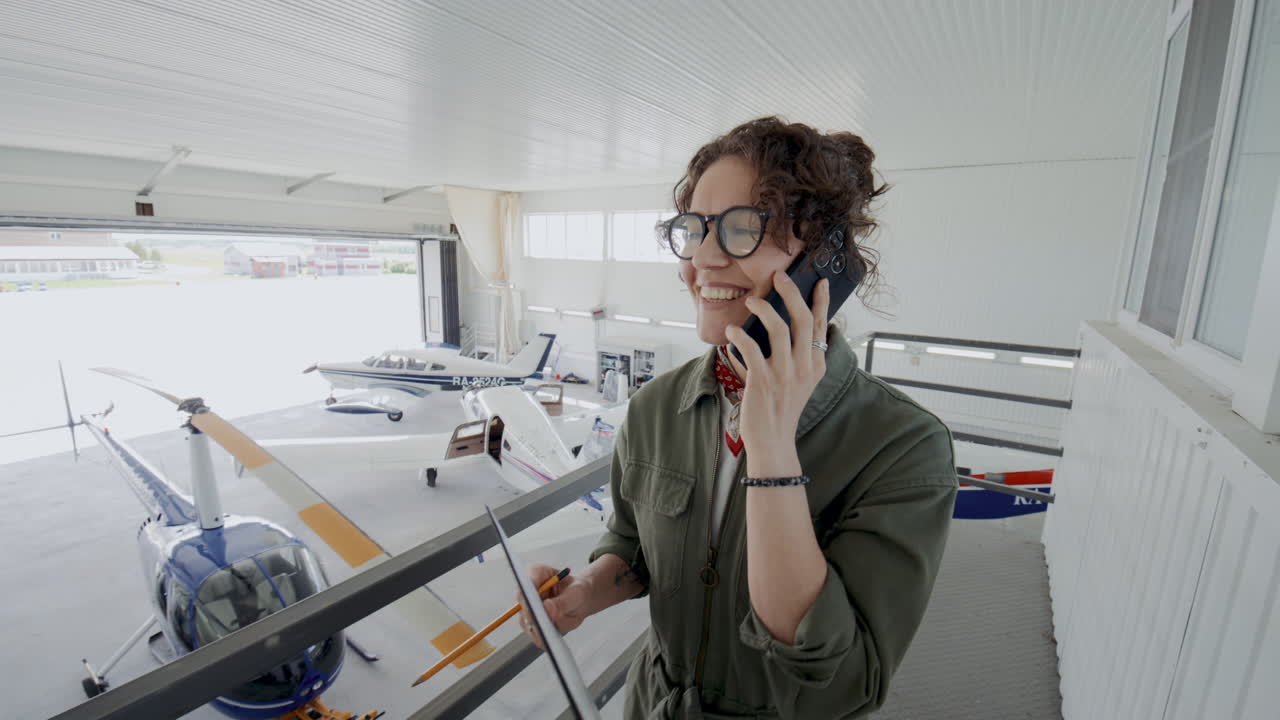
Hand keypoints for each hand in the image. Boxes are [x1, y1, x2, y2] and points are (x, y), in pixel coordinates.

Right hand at [516, 563, 592, 648]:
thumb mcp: (576, 593)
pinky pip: (533, 632)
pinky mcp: (531, 622)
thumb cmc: (577, 591)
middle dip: (532, 617)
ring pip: (526, 621)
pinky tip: (550, 642)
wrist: (580, 600)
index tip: (533, 609)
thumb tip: (547, 609)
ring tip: (549, 638)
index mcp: (536, 573)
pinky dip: (541, 638)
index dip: (528, 596)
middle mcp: (527, 590)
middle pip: (523, 604)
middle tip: (542, 629)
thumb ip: (563, 601)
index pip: (526, 583)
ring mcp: (527, 607)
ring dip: (537, 630)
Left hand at [725, 273, 829, 476]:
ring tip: (752, 300)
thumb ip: (801, 357)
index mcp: (816, 365)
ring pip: (780, 329)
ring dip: (764, 309)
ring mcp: (784, 374)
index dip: (821, 301)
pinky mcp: (763, 381)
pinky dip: (740, 336)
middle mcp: (804, 367)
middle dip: (791, 293)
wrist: (773, 442)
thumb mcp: (801, 382)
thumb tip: (790, 327)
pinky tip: (732, 331)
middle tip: (778, 276)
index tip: (820, 281)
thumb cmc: (783, 409)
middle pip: (802, 319)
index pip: (821, 326)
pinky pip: (751, 348)